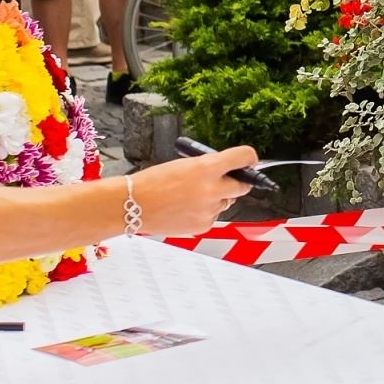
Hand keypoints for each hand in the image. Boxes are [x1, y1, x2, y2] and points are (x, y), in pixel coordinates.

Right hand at [126, 147, 256, 236]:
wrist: (133, 205)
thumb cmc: (153, 182)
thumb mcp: (183, 165)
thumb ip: (207, 168)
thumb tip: (225, 172)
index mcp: (206, 167)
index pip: (243, 157)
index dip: (249, 158)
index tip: (250, 160)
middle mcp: (212, 189)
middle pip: (243, 186)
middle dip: (239, 182)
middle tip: (231, 180)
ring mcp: (209, 210)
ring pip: (226, 203)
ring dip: (216, 199)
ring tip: (191, 197)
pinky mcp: (204, 225)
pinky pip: (213, 216)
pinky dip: (204, 212)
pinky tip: (185, 209)